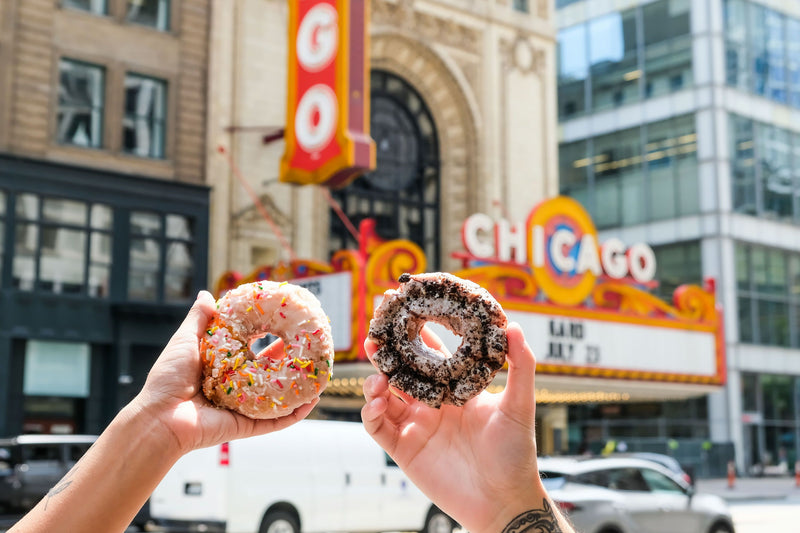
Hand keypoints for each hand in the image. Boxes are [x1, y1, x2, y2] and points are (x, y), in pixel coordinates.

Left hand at [132, 290, 317, 454]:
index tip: (287, 325)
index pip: (252, 352)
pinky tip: (312, 400)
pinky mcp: (248, 426)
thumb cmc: (167, 379)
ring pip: (280, 397)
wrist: (159, 418)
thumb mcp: (185, 341)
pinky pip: (277, 420)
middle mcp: (236, 388)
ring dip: (301, 388)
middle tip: (310, 348)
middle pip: (270, 374)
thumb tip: (207, 293)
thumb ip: (199, 319)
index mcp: (223, 368)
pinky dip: (296, 413)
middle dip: (292, 363)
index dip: (270, 340)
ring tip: (320, 373)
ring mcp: (244, 408)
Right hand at [361, 323, 549, 532]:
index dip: (414, 331)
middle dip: (384, 351)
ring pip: (383, 395)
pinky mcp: (403, 449)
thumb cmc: (515, 453)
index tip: (402, 308)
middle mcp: (431, 403)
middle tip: (374, 332)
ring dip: (375, 381)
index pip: (428, 352)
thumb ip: (520, 367)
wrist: (503, 500)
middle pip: (399, 370)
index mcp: (454, 388)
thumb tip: (515, 327)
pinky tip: (379, 402)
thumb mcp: (519, 406)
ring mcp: (415, 425)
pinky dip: (372, 412)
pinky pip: (377, 426)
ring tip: (378, 372)